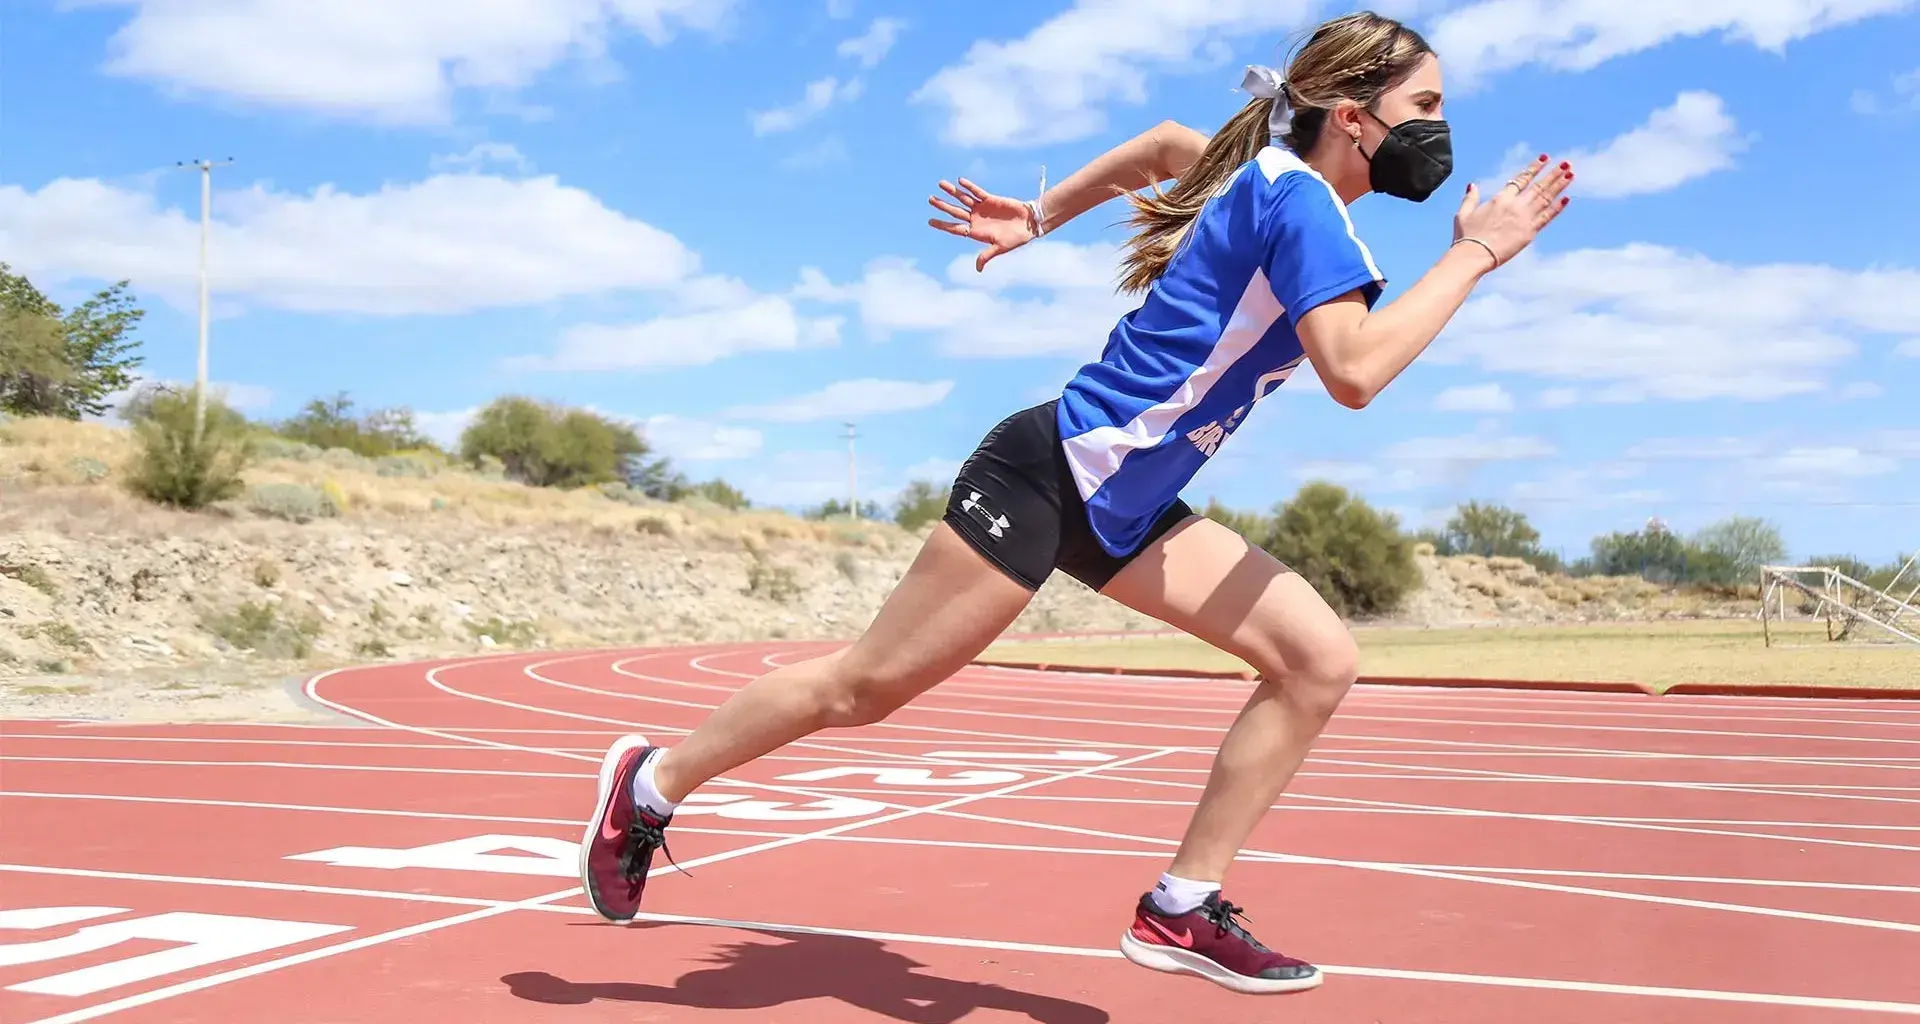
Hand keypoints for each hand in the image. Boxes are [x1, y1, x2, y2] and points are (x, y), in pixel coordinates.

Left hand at [927, 177, 1037, 271]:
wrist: (1028, 224)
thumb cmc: (1015, 239)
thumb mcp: (1000, 248)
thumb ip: (987, 256)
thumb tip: (978, 269)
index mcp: (975, 232)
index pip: (955, 228)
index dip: (942, 224)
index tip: (930, 221)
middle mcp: (976, 219)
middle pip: (955, 211)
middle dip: (943, 205)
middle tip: (930, 199)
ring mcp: (982, 209)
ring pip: (963, 199)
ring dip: (952, 192)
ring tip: (940, 184)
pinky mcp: (990, 200)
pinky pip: (977, 192)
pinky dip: (969, 186)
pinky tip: (960, 181)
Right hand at [1453, 155, 1572, 270]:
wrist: (1474, 255)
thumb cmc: (1466, 237)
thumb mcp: (1463, 214)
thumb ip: (1470, 198)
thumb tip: (1472, 185)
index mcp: (1500, 198)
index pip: (1521, 178)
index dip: (1534, 167)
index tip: (1545, 158)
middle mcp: (1515, 205)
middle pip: (1538, 185)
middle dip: (1553, 173)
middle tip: (1566, 163)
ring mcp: (1524, 218)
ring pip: (1546, 197)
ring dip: (1559, 185)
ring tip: (1570, 174)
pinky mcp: (1529, 232)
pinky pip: (1547, 217)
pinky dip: (1557, 208)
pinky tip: (1566, 199)